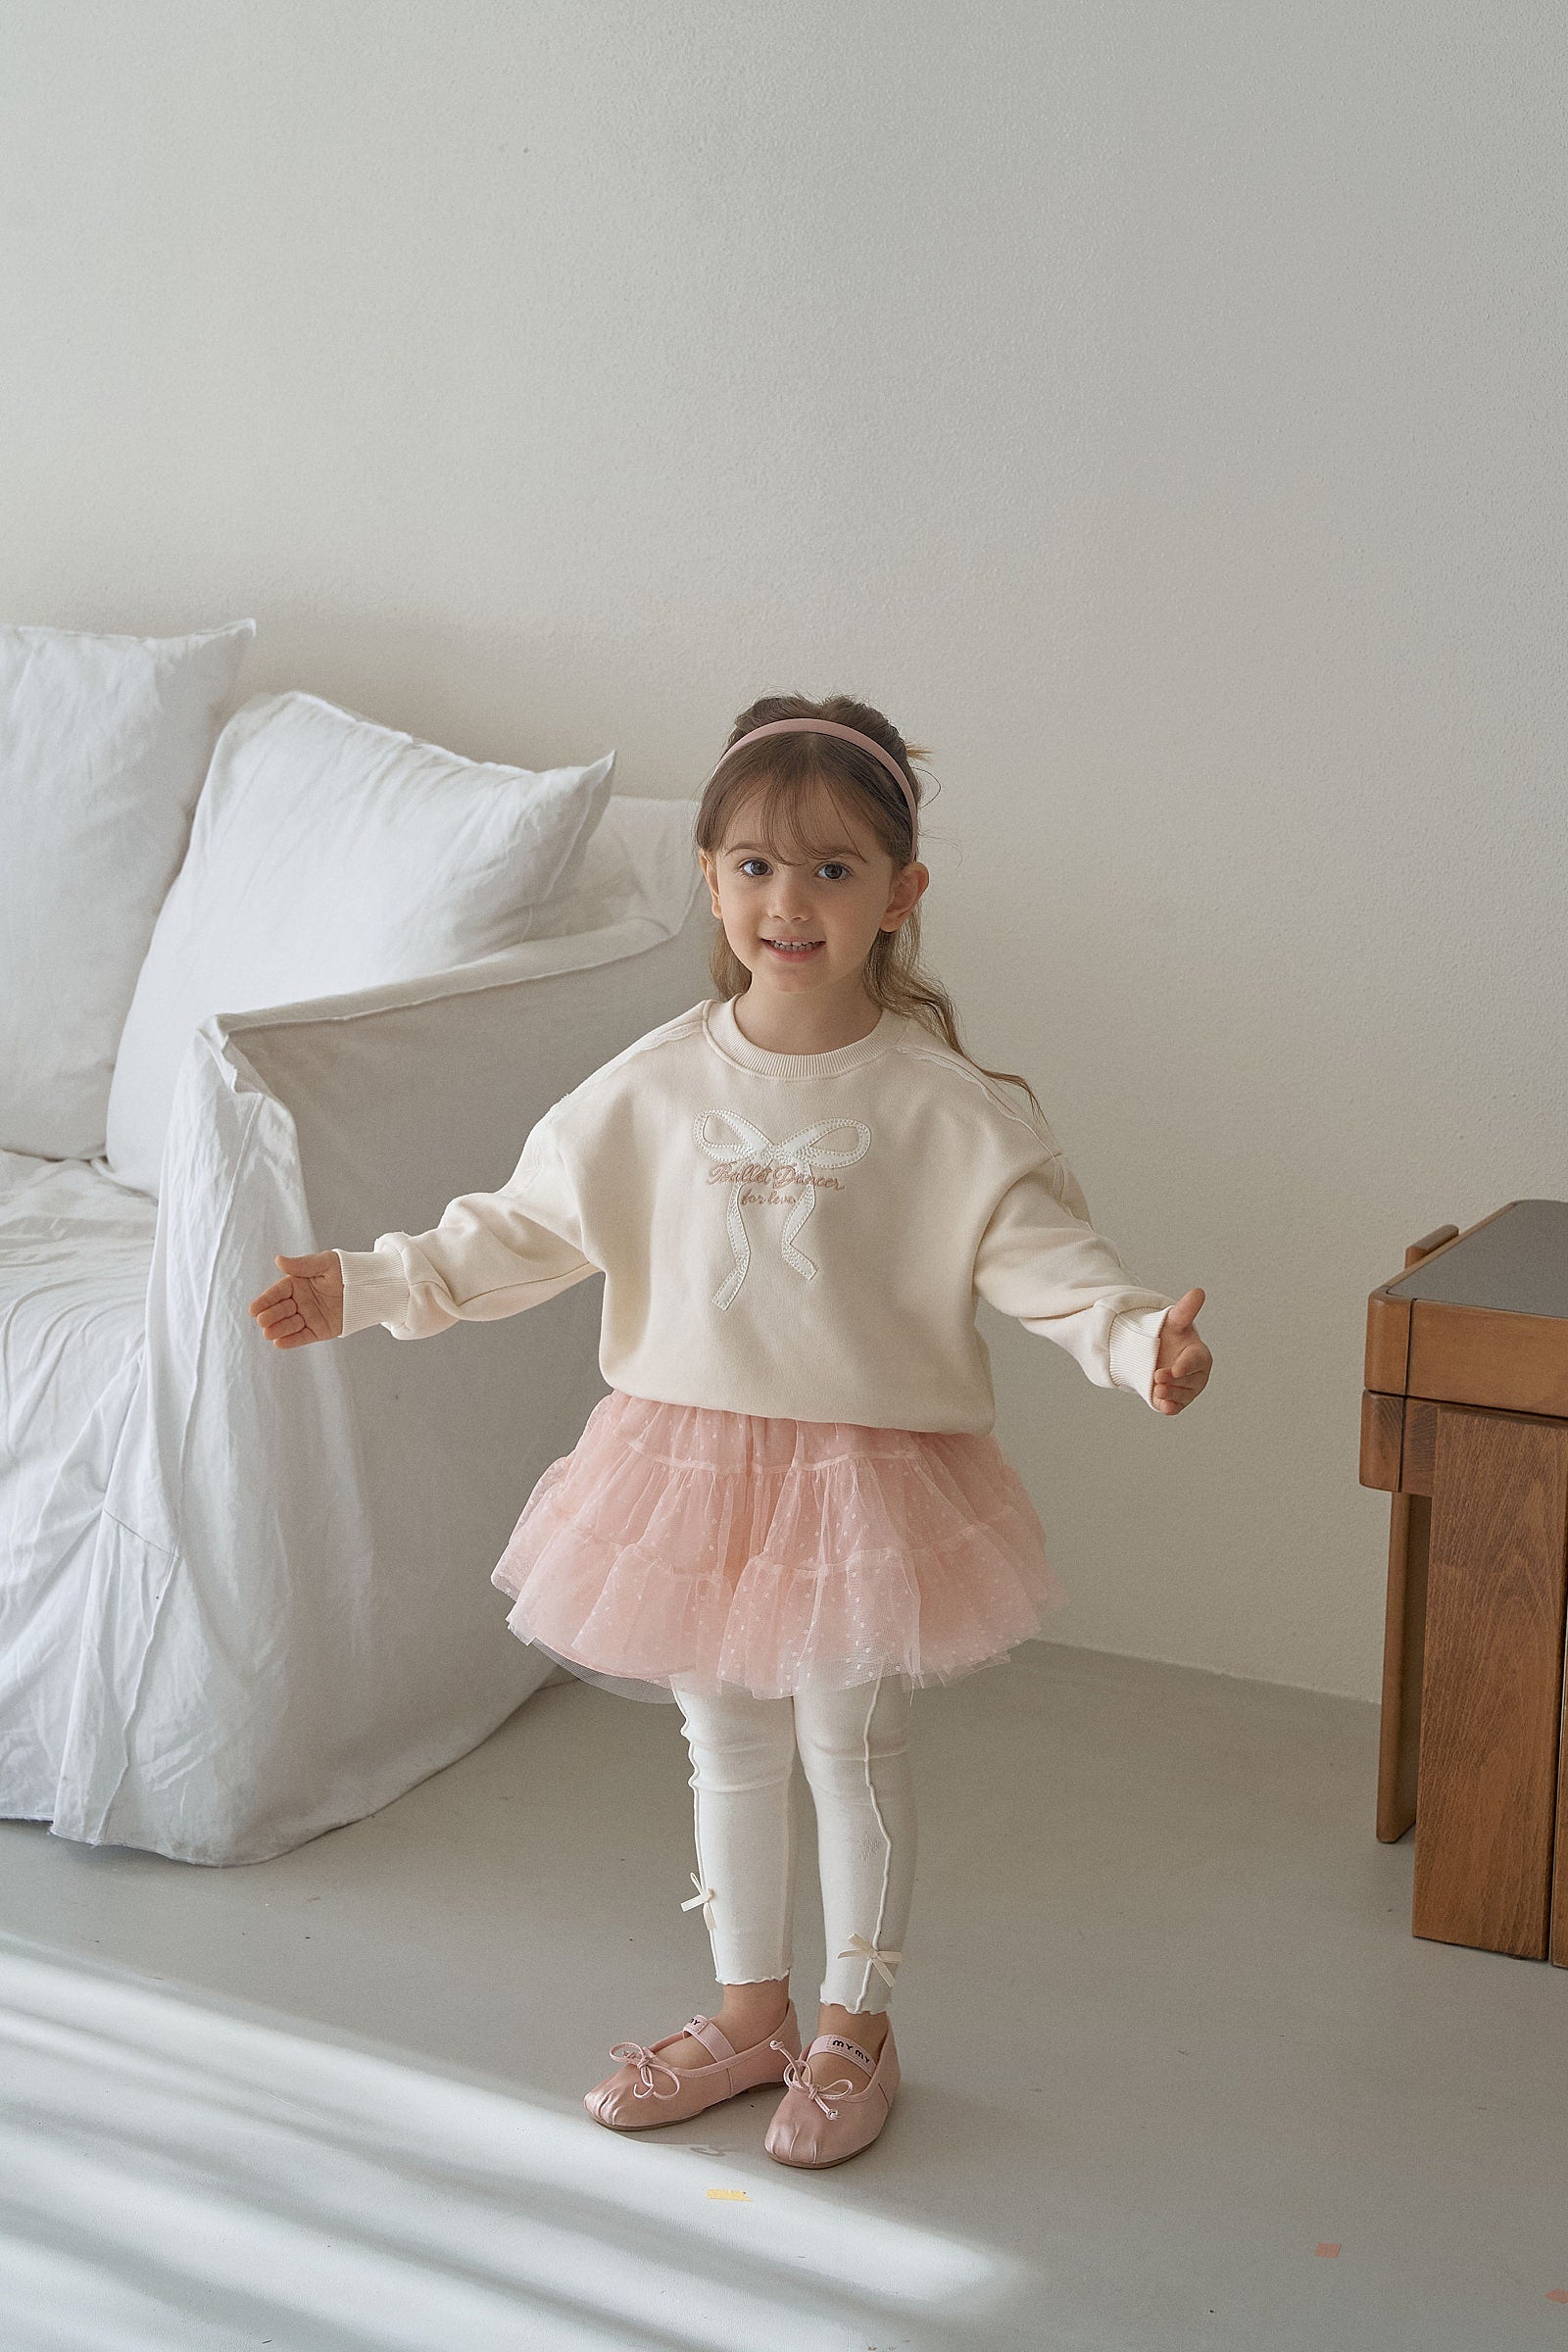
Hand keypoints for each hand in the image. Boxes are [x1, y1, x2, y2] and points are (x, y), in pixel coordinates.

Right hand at [249, 1251, 344, 1346]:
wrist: (368, 1287)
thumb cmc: (345, 1270)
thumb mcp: (325, 1263)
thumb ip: (302, 1264)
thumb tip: (279, 1260)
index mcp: (296, 1284)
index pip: (276, 1293)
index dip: (264, 1301)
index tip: (253, 1309)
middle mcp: (298, 1302)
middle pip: (279, 1310)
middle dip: (269, 1316)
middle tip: (263, 1320)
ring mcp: (307, 1317)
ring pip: (288, 1325)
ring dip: (279, 1329)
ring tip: (269, 1332)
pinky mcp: (318, 1331)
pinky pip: (302, 1337)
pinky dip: (290, 1341)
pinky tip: (279, 1343)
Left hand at [1152, 1287, 1208, 1414]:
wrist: (1156, 1354)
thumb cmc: (1170, 1336)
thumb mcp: (1175, 1322)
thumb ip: (1186, 1310)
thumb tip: (1198, 1291)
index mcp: (1201, 1356)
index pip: (1196, 1362)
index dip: (1185, 1366)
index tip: (1174, 1369)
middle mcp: (1198, 1375)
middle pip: (1187, 1381)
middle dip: (1173, 1380)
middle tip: (1156, 1376)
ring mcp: (1188, 1390)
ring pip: (1181, 1396)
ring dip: (1169, 1394)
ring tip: (1156, 1388)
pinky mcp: (1177, 1401)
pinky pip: (1175, 1408)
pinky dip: (1169, 1407)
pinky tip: (1161, 1404)